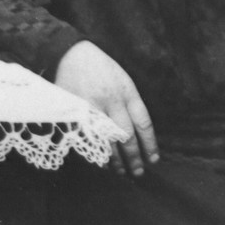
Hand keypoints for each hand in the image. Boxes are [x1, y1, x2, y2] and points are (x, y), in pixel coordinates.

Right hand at [54, 40, 157, 175]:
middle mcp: (112, 101)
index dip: (149, 145)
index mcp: (127, 92)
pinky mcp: (75, 110)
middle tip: (137, 172)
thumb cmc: (100, 67)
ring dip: (115, 160)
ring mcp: (92, 107)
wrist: (71, 52)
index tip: (153, 159)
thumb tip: (138, 134)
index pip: (143, 124)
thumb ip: (130, 104)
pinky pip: (87, 136)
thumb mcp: (123, 80)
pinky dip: (94, 150)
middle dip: (133, 158)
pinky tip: (100, 161)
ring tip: (120, 171)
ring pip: (106, 140)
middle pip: (126, 136)